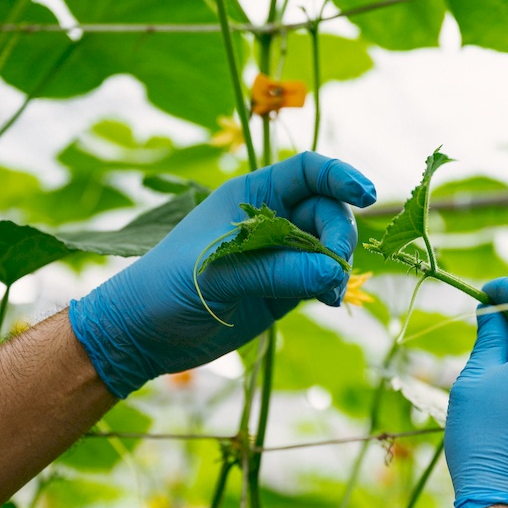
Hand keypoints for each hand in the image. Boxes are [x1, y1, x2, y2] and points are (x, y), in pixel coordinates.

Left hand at [69, 152, 375, 397]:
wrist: (142, 335)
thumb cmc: (167, 287)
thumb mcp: (219, 273)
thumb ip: (279, 271)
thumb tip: (335, 275)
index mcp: (250, 196)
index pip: (307, 172)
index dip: (340, 176)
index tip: (365, 194)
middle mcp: (269, 219)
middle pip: (327, 211)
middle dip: (338, 236)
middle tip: (333, 270)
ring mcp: (280, 254)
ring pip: (329, 247)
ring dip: (337, 266)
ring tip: (328, 294)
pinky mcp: (284, 287)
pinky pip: (321, 278)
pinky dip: (331, 286)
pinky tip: (327, 300)